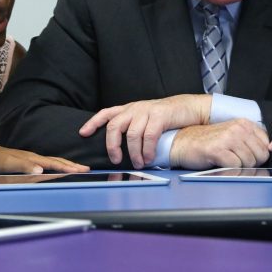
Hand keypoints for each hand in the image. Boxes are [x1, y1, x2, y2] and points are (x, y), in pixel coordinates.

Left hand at [0, 147, 88, 174]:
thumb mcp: (8, 165)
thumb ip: (24, 167)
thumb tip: (41, 170)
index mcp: (33, 159)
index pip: (54, 164)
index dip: (68, 167)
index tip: (81, 170)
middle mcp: (36, 157)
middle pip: (58, 160)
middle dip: (73, 165)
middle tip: (87, 168)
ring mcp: (33, 158)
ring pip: (55, 160)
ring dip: (67, 164)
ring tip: (78, 167)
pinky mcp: (30, 161)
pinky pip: (49, 162)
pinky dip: (58, 164)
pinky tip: (59, 166)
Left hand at [79, 94, 211, 167]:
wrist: (188, 107)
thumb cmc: (166, 117)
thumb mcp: (145, 118)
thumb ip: (132, 126)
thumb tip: (120, 147)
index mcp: (129, 109)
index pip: (106, 113)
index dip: (93, 122)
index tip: (83, 133)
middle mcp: (135, 108)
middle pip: (114, 126)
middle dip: (112, 146)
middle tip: (116, 160)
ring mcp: (147, 111)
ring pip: (132, 135)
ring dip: (133, 153)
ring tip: (139, 164)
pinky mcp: (160, 116)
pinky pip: (149, 136)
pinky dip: (147, 150)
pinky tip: (149, 158)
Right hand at [169, 119, 269, 169]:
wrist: (183, 142)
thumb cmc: (208, 142)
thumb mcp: (233, 136)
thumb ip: (250, 143)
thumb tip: (266, 158)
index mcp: (244, 124)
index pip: (267, 145)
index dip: (258, 156)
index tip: (246, 157)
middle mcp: (238, 128)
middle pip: (261, 156)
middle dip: (250, 164)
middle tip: (235, 161)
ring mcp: (228, 138)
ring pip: (249, 162)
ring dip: (238, 167)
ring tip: (226, 161)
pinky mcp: (218, 149)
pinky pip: (236, 167)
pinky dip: (229, 170)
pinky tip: (220, 163)